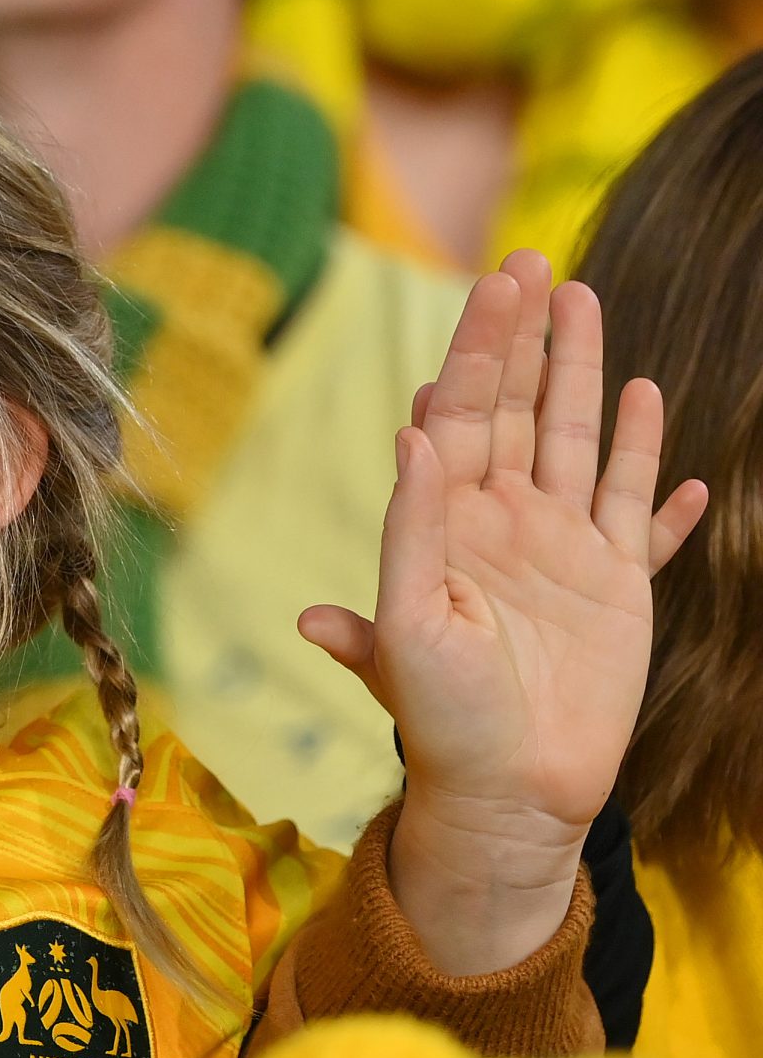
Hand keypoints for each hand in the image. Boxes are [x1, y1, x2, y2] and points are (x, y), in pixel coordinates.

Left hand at [298, 252, 706, 973]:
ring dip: (584, 376)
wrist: (506, 793)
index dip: (477, 351)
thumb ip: (411, 532)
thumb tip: (411, 436)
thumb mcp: (406, 625)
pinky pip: (636, 511)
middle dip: (524, 339)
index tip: (495, 288)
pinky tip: (651, 410)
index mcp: (445, 526)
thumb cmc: (441, 719)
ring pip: (575, 439)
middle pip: (516, 409)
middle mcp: (501, 524)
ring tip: (587, 302)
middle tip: (534, 264)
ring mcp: (562, 549)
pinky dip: (646, 466)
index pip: (459, 416)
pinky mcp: (617, 585)